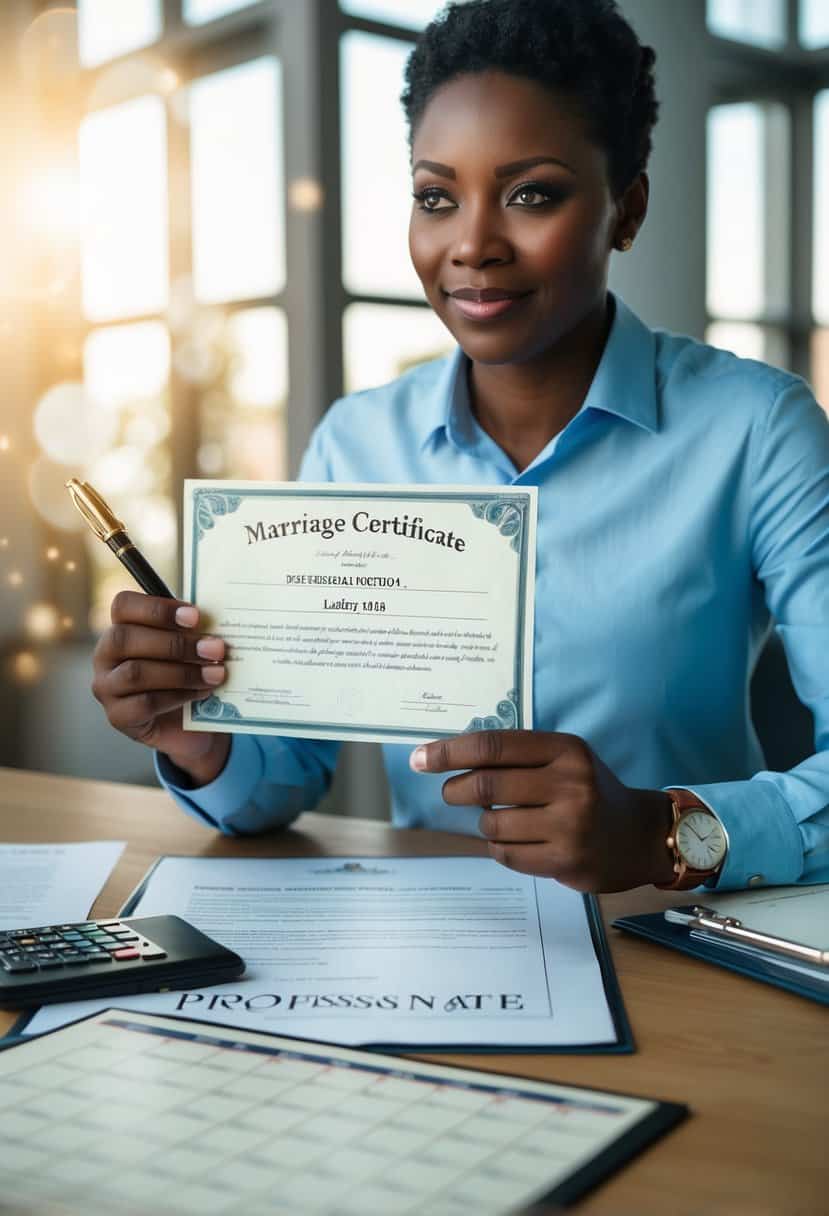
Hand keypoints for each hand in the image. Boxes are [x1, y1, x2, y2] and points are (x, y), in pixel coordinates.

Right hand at [92, 591, 229, 786]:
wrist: (191, 723)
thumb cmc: (188, 673)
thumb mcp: (192, 647)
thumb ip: (195, 632)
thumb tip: (215, 625)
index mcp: (122, 627)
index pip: (123, 606)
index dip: (157, 608)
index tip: (195, 616)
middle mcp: (106, 655)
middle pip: (125, 638)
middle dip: (174, 643)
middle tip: (215, 649)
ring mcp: (107, 687)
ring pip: (135, 672)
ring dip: (181, 672)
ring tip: (215, 673)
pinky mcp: (118, 716)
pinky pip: (145, 703)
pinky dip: (178, 696)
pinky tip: (202, 693)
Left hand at [410, 730, 674, 891]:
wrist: (639, 835)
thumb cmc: (590, 790)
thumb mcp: (563, 759)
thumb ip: (516, 756)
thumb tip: (448, 756)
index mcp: (566, 750)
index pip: (493, 747)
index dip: (449, 752)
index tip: (420, 759)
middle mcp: (570, 784)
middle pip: (485, 786)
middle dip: (455, 790)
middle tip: (450, 792)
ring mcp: (570, 826)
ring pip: (492, 825)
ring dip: (484, 823)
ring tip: (501, 819)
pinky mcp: (565, 861)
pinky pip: (506, 854)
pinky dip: (500, 847)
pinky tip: (518, 841)